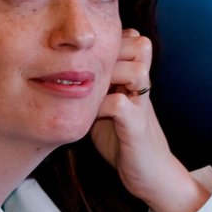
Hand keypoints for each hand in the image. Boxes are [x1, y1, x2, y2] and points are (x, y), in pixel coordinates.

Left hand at [91, 30, 206, 211]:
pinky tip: (88, 115)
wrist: (150, 174)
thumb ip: (96, 84)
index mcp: (136, 76)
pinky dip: (99, 107)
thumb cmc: (123, 139)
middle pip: (136, 44)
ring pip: (133, 68)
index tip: (84, 57)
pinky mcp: (136, 125)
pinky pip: (118, 103)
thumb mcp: (107, 104)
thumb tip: (61, 65)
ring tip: (89, 92)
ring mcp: (142, 104)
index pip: (130, 37)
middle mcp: (143, 85)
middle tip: (85, 73)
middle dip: (108, 54)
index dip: (109, 41)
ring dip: (107, 76)